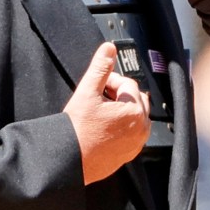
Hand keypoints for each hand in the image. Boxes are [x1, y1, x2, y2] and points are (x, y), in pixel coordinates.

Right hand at [64, 42, 149, 184]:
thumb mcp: (87, 92)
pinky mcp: (129, 154)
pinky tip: (102, 128)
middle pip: (135, 99)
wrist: (68, 161)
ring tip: (99, 114)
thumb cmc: (76, 130)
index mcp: (135, 111)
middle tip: (98, 99)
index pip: (128, 84)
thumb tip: (109, 48)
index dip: (111, 82)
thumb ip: (100, 68)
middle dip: (118, 95)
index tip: (97, 87)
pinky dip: (121, 127)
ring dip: (121, 110)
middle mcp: (141, 128)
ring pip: (134, 116)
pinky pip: (131, 133)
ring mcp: (136, 143)